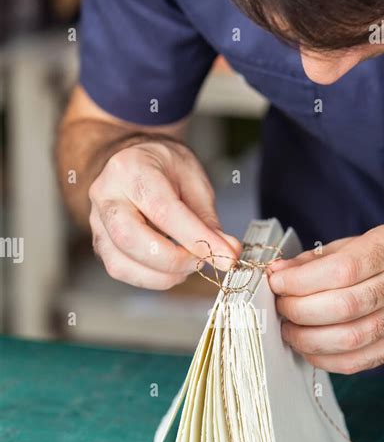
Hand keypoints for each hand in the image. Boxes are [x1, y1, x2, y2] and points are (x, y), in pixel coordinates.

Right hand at [88, 139, 240, 288]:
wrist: (134, 163)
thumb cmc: (165, 169)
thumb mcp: (194, 181)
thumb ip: (208, 220)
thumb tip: (228, 254)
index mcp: (131, 168)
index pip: (164, 210)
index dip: (197, 239)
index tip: (226, 258)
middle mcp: (106, 195)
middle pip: (131, 239)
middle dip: (174, 260)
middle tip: (203, 262)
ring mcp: (97, 222)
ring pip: (122, 262)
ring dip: (163, 275)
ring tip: (189, 265)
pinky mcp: (100, 244)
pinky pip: (121, 270)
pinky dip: (151, 278)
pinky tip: (171, 269)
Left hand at [268, 224, 383, 374]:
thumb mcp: (360, 244)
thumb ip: (317, 259)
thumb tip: (277, 273)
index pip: (340, 270)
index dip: (299, 282)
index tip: (276, 284)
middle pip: (342, 306)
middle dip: (299, 311)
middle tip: (281, 309)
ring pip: (349, 339)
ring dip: (308, 339)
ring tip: (290, 330)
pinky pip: (358, 361)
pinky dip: (325, 359)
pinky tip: (310, 348)